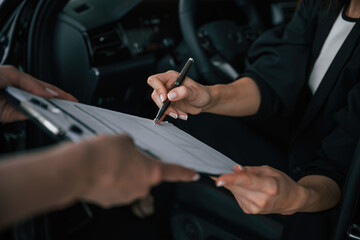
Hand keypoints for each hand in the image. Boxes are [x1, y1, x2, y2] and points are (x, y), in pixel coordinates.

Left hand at [0, 65, 77, 121]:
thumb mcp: (10, 74)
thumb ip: (30, 83)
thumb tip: (47, 92)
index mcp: (20, 80)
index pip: (45, 87)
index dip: (59, 92)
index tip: (71, 99)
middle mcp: (20, 93)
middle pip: (43, 99)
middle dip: (57, 102)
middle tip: (70, 107)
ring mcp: (15, 105)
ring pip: (37, 108)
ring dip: (47, 110)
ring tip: (60, 111)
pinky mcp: (9, 116)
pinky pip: (26, 116)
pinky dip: (35, 116)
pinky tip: (43, 114)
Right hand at [79, 135, 198, 206]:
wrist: (76, 170)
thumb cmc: (102, 154)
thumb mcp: (124, 140)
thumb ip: (133, 146)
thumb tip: (129, 150)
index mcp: (151, 171)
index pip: (174, 172)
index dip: (186, 173)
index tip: (195, 175)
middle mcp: (141, 187)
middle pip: (145, 175)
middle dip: (137, 166)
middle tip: (123, 155)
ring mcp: (125, 196)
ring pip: (129, 181)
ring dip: (122, 172)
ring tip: (107, 161)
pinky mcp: (110, 201)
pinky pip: (115, 187)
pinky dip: (111, 179)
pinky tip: (101, 170)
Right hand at [147, 70, 211, 122]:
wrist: (204, 102)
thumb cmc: (201, 93)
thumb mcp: (195, 92)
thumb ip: (184, 92)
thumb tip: (171, 95)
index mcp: (171, 77)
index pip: (155, 80)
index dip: (158, 89)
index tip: (165, 99)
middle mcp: (167, 85)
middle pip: (156, 95)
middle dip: (165, 106)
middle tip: (175, 112)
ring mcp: (167, 95)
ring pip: (159, 104)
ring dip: (169, 112)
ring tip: (181, 114)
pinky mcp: (168, 104)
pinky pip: (162, 110)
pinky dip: (165, 116)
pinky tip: (166, 119)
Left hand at [213, 165, 306, 214]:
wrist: (289, 200)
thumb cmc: (280, 183)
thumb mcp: (268, 170)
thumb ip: (250, 170)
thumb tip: (236, 168)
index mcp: (270, 187)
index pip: (246, 182)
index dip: (231, 179)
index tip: (218, 178)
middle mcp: (262, 200)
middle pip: (237, 187)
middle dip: (228, 178)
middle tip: (225, 170)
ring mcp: (256, 208)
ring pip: (235, 192)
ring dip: (234, 184)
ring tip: (245, 180)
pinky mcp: (250, 211)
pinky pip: (237, 197)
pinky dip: (238, 190)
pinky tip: (246, 188)